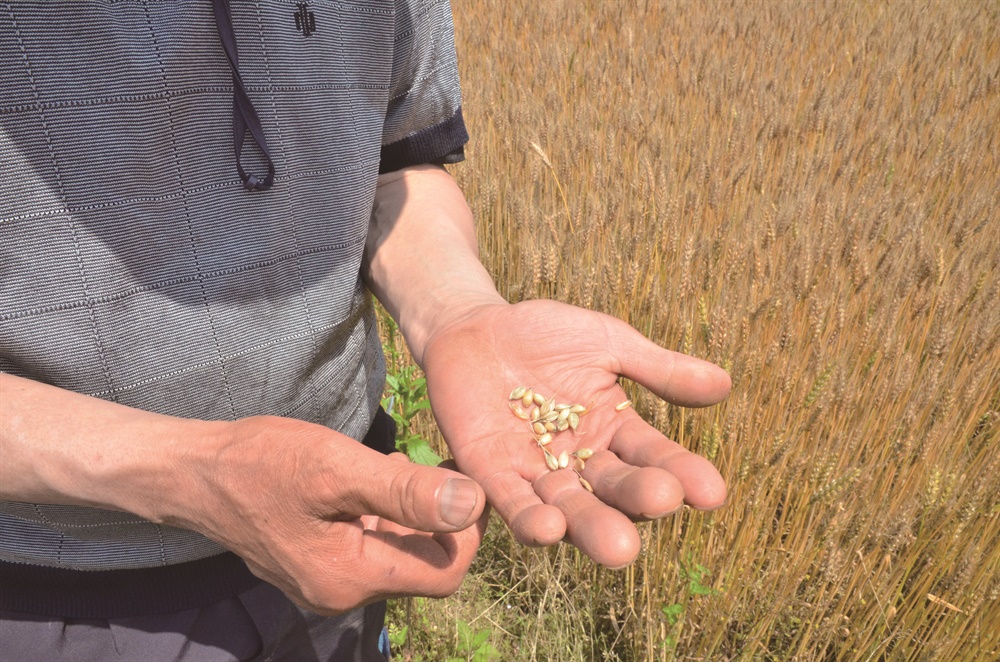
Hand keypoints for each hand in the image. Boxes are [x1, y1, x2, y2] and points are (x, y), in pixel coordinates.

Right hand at [172, 416, 488, 613]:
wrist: (192, 474)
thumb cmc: (261, 463)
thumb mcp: (338, 468)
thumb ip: (406, 492)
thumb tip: (474, 504)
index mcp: (350, 578)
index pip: (444, 573)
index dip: (467, 532)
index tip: (464, 480)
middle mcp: (341, 594)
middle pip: (422, 566)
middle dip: (438, 518)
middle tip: (427, 464)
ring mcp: (326, 585)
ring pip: (397, 555)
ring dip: (410, 514)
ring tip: (394, 466)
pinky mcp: (316, 567)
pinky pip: (370, 549)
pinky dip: (384, 516)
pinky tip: (370, 479)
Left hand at [421, 299, 729, 568]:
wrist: (474, 327)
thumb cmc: (545, 334)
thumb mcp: (608, 343)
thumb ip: (658, 368)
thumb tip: (724, 384)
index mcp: (616, 431)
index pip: (654, 457)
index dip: (683, 474)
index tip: (712, 492)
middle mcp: (581, 462)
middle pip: (614, 490)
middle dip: (638, 500)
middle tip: (662, 504)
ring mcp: (536, 472)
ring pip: (569, 507)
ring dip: (590, 527)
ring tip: (617, 547)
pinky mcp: (491, 474)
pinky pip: (512, 503)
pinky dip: (530, 519)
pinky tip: (549, 529)